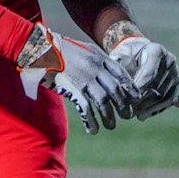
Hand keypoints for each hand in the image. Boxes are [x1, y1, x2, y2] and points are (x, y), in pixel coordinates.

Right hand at [18, 25, 133, 135]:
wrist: (42, 49)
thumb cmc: (63, 50)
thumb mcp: (85, 50)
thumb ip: (98, 61)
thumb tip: (111, 74)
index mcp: (99, 58)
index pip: (121, 74)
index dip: (130, 88)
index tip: (136, 98)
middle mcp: (95, 68)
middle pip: (115, 90)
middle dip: (123, 105)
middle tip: (127, 116)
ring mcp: (84, 79)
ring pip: (103, 101)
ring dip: (109, 116)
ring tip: (111, 125)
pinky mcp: (72, 88)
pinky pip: (85, 107)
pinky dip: (91, 120)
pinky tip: (94, 129)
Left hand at [106, 32, 178, 119]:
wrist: (140, 52)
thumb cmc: (127, 54)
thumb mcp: (121, 54)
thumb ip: (119, 66)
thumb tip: (119, 86)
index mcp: (157, 51)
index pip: (149, 75)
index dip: (137, 90)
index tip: (124, 100)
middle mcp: (170, 61)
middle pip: (157, 87)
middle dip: (142, 102)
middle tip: (127, 111)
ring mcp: (176, 73)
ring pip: (164, 97)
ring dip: (148, 109)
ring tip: (134, 115)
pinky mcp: (177, 84)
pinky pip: (169, 101)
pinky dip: (156, 110)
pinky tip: (143, 115)